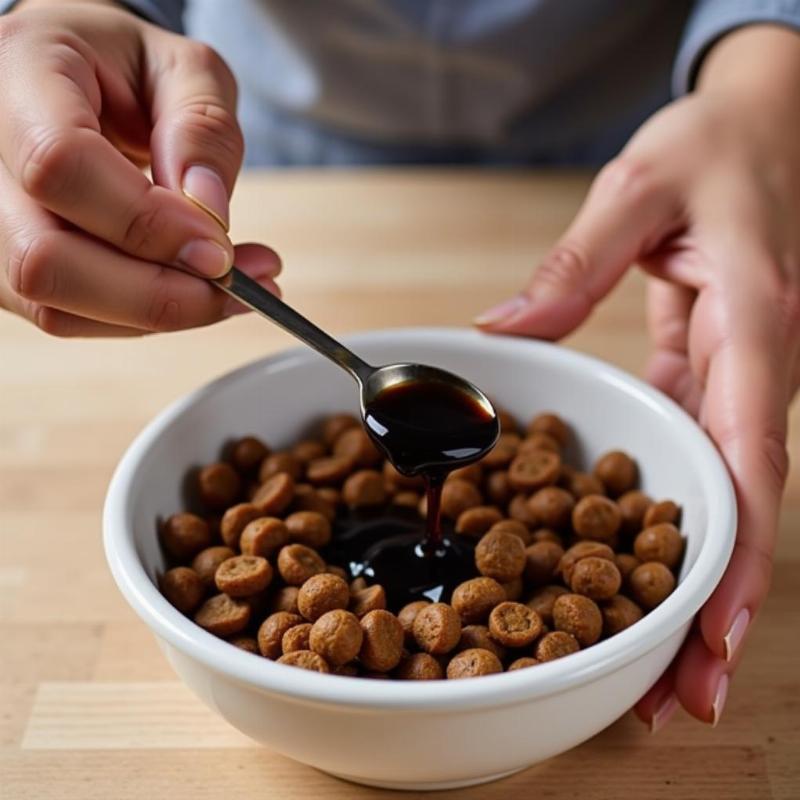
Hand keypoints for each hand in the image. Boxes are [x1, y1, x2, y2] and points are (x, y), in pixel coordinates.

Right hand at [0, 1, 279, 335]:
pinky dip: (142, 318)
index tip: (219, 251)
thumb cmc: (128, 69)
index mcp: (19, 74)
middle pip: (46, 258)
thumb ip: (203, 131)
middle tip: (240, 285)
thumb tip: (208, 214)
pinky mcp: (7, 265)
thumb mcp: (186, 71)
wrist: (82, 82)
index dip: (147, 224)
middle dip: (159, 292)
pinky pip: (71, 317)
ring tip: (231, 286)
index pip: (61, 166)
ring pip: (55, 304)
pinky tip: (192, 291)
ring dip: (158, 313)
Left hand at [476, 25, 799, 727]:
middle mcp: (754, 371)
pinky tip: (640, 569)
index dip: (736, 555)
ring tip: (656, 666)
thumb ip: (576, 264)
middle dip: (714, 607)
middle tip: (675, 698)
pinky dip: (671, 522)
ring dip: (693, 583)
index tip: (710, 633)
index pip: (752, 459)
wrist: (760, 125)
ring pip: (720, 500)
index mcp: (754, 327)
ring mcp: (734, 381)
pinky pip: (691, 460)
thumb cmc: (713, 150)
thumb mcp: (638, 192)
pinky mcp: (706, 376)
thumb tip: (504, 332)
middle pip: (741, 510)